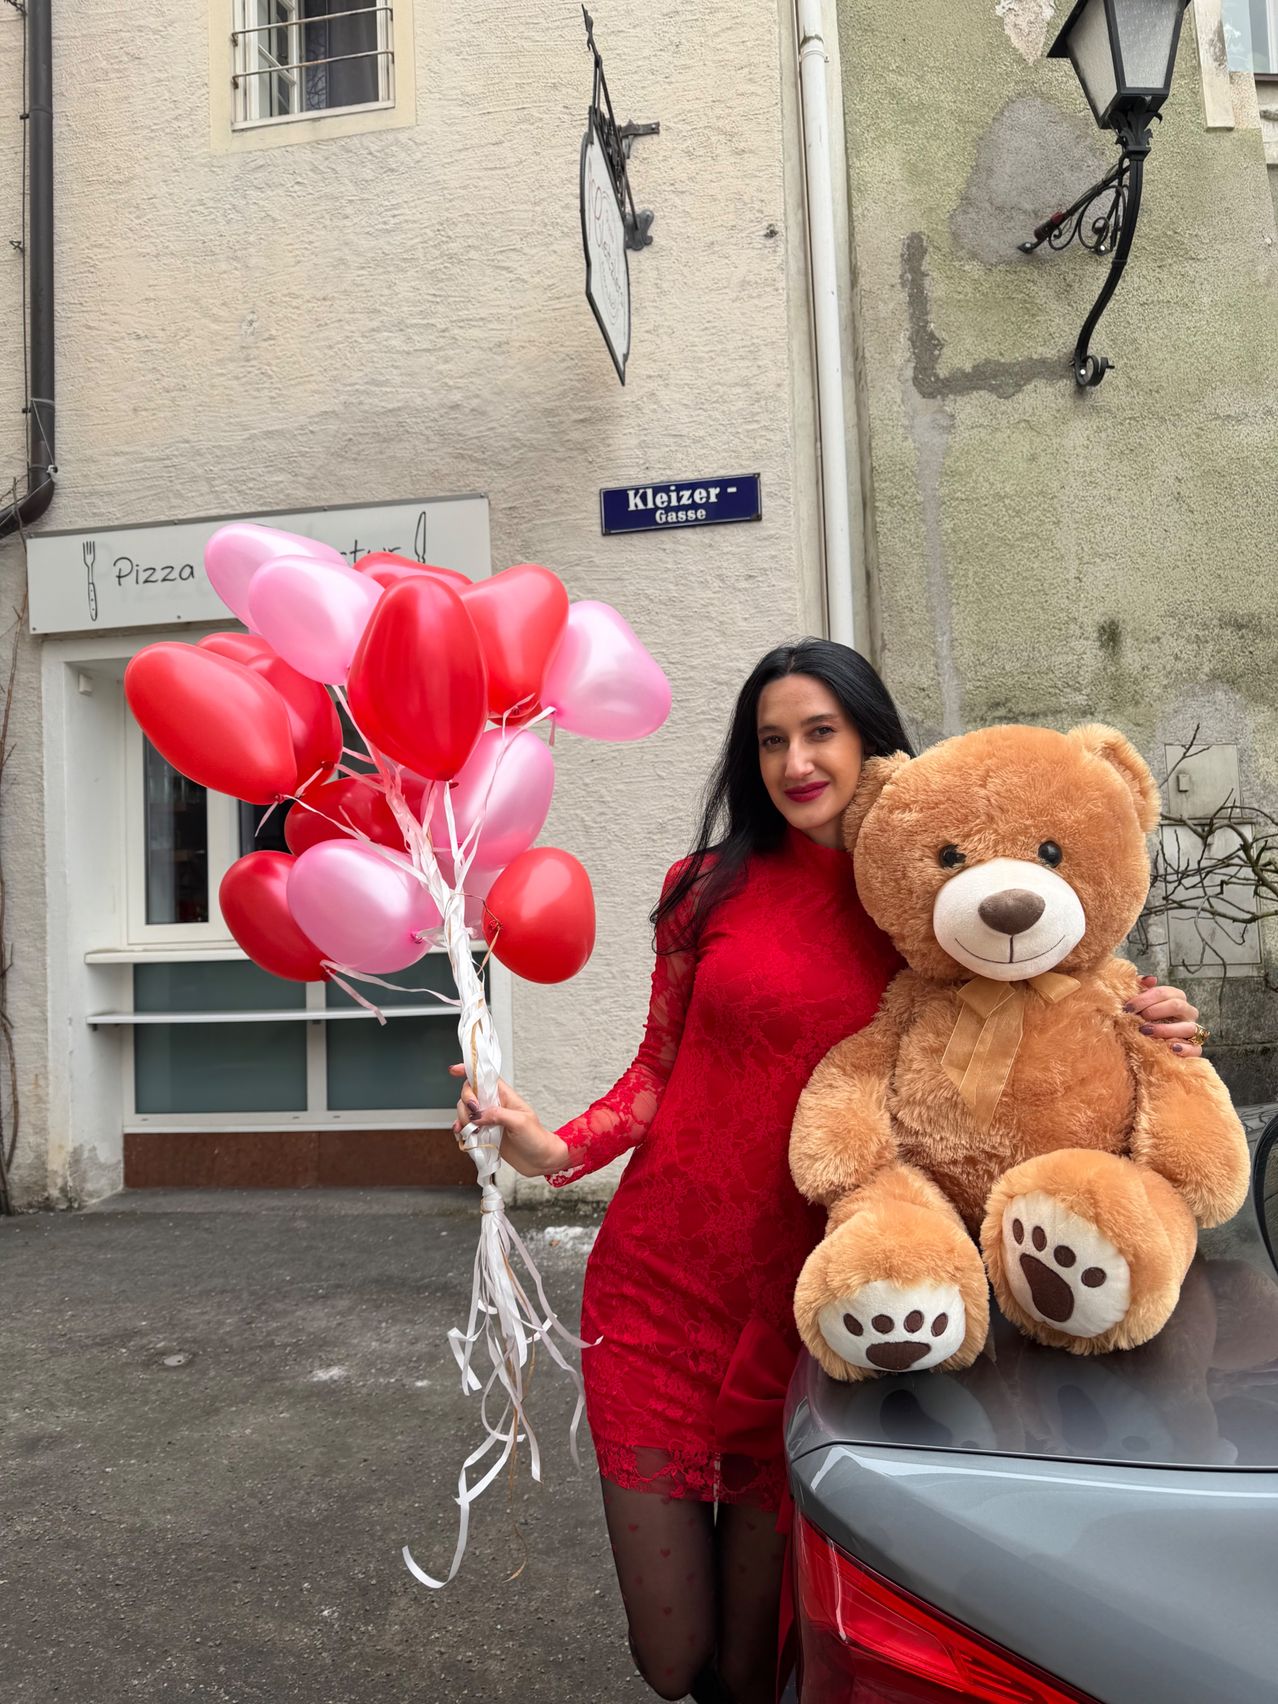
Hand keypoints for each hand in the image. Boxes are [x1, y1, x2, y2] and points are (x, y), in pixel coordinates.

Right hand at [449, 1064, 570, 1177]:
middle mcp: (494, 1105)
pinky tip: (463, 1134)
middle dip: (466, 1103)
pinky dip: (461, 1130)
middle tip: (473, 1116)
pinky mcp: (484, 1133)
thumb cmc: (536, 1138)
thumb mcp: (520, 1122)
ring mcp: (488, 1119)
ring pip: (466, 1111)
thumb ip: (497, 1114)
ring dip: (462, 1118)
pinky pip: (466, 1127)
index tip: (455, 1070)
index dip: (470, 1071)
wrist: (539, 1160)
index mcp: (504, 1095)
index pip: (485, 1077)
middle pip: (470, 1094)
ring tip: (471, 1129)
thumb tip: (477, 1115)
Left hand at [1126, 976, 1201, 1057]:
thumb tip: (1150, 979)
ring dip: (1166, 1029)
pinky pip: (1195, 1049)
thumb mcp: (1139, 1004)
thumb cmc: (1143, 1019)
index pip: (1164, 993)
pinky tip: (1169, 1047)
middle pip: (1177, 1005)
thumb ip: (1141, 988)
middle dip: (1155, 1010)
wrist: (1143, 1045)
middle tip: (1138, 1017)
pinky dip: (1184, 1049)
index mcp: (1176, 998)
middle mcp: (1187, 1013)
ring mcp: (1193, 1031)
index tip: (1128, 1007)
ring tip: (1147, 1032)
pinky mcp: (1194, 1049)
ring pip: (1188, 1027)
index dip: (1145, 998)